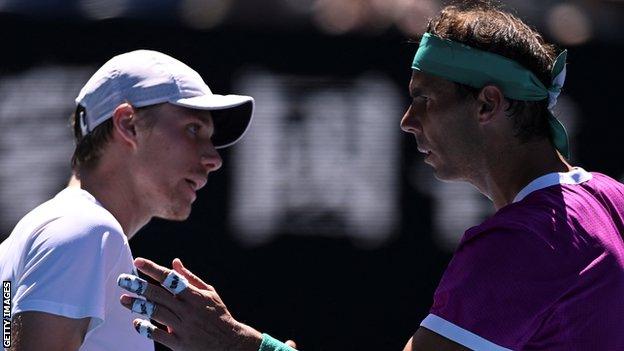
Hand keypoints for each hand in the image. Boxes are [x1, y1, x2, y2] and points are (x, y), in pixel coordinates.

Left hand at [119, 257, 262, 350]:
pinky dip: (146, 328)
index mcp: (195, 295)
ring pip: (156, 313)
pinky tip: (136, 322)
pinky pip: (159, 335)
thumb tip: (174, 263)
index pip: (170, 279)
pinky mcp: (180, 343)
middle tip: (123, 279)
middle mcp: (188, 310)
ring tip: (124, 299)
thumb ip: (190, 278)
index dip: (153, 269)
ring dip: (138, 305)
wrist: (230, 343)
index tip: (138, 262)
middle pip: (159, 295)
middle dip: (139, 286)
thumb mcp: (209, 293)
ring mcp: (184, 327)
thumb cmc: (218, 315)